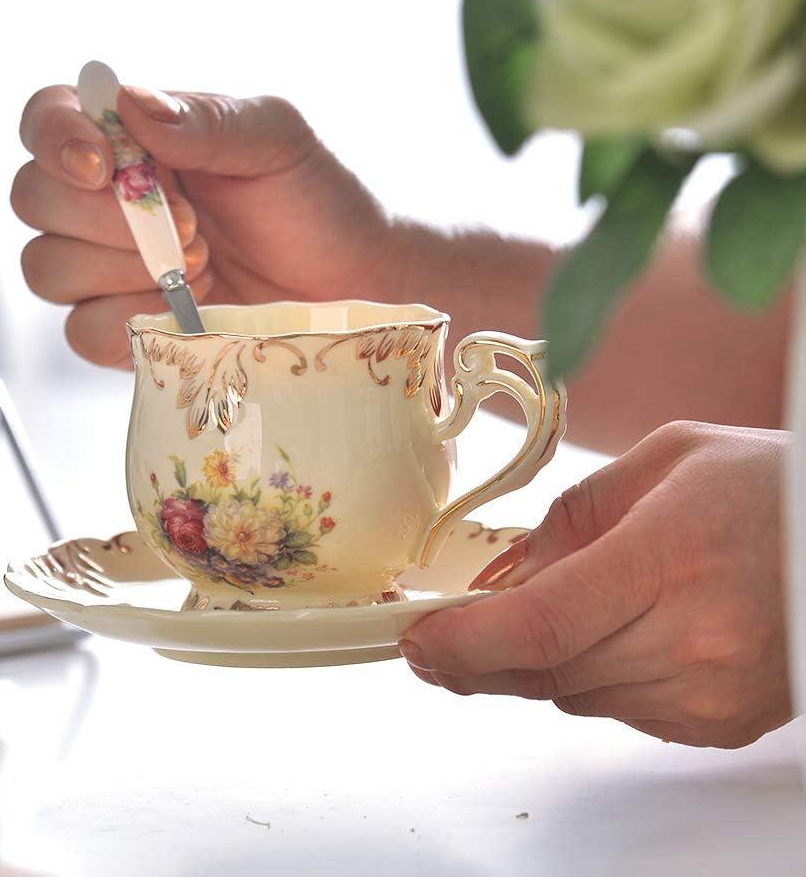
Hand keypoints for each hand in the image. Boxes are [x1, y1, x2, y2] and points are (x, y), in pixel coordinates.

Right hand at [11, 85, 413, 365]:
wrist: (355, 284)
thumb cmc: (315, 200)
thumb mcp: (275, 140)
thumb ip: (206, 121)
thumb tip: (130, 104)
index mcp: (134, 138)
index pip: (47, 119)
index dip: (55, 138)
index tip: (104, 164)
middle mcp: (107, 200)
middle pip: (34, 199)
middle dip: (106, 217)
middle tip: (193, 227)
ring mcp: (111, 269)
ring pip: (47, 268)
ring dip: (123, 269)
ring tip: (203, 266)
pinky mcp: (127, 328)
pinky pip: (81, 332)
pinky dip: (129, 321)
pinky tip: (190, 311)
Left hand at [401, 421, 793, 748]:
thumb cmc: (768, 487)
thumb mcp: (665, 461)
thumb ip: (574, 515)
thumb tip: (509, 570)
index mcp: (667, 558)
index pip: (542, 625)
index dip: (465, 641)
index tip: (417, 638)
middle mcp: (691, 640)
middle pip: (544, 672)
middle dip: (473, 660)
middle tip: (430, 645)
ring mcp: (709, 694)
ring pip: (573, 696)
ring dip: (530, 665)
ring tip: (520, 624)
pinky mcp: (719, 724)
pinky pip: (617, 711)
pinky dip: (586, 677)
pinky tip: (601, 637)